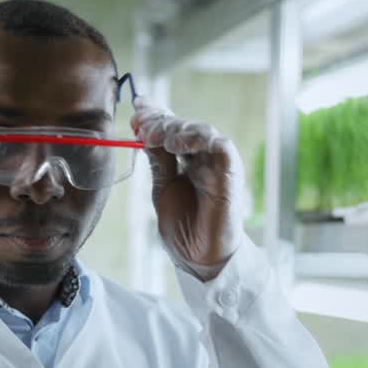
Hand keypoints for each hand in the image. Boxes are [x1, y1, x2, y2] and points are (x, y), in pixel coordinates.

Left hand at [131, 99, 248, 281]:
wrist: (200, 259)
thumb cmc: (184, 229)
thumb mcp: (162, 188)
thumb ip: (158, 161)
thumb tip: (143, 132)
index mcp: (189, 162)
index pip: (174, 129)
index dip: (156, 115)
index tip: (137, 108)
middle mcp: (205, 159)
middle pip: (185, 126)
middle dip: (160, 122)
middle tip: (141, 128)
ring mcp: (219, 166)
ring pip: (202, 131)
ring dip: (176, 128)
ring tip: (155, 136)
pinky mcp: (231, 175)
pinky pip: (221, 147)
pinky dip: (199, 139)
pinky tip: (177, 144)